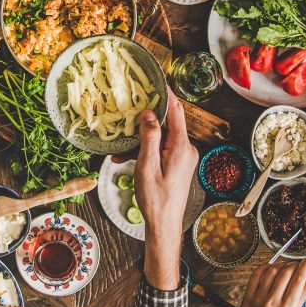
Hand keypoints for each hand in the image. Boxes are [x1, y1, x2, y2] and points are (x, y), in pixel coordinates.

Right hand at [134, 91, 198, 238]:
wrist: (164, 225)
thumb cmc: (155, 200)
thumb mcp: (147, 166)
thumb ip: (149, 138)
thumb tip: (149, 114)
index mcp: (181, 147)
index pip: (176, 111)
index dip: (166, 94)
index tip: (157, 80)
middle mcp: (185, 149)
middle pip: (166, 124)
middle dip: (145, 121)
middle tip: (128, 113)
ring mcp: (182, 157)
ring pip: (160, 139)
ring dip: (140, 141)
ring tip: (120, 151)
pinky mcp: (177, 165)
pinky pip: (160, 150)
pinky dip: (144, 152)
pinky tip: (126, 160)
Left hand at [228, 260, 305, 306]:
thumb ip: (304, 292)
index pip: (299, 280)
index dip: (305, 266)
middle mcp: (273, 301)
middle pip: (286, 272)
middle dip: (294, 264)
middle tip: (298, 263)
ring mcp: (259, 297)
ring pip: (272, 270)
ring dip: (281, 264)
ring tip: (286, 265)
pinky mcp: (249, 293)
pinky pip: (257, 273)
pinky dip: (265, 266)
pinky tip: (271, 267)